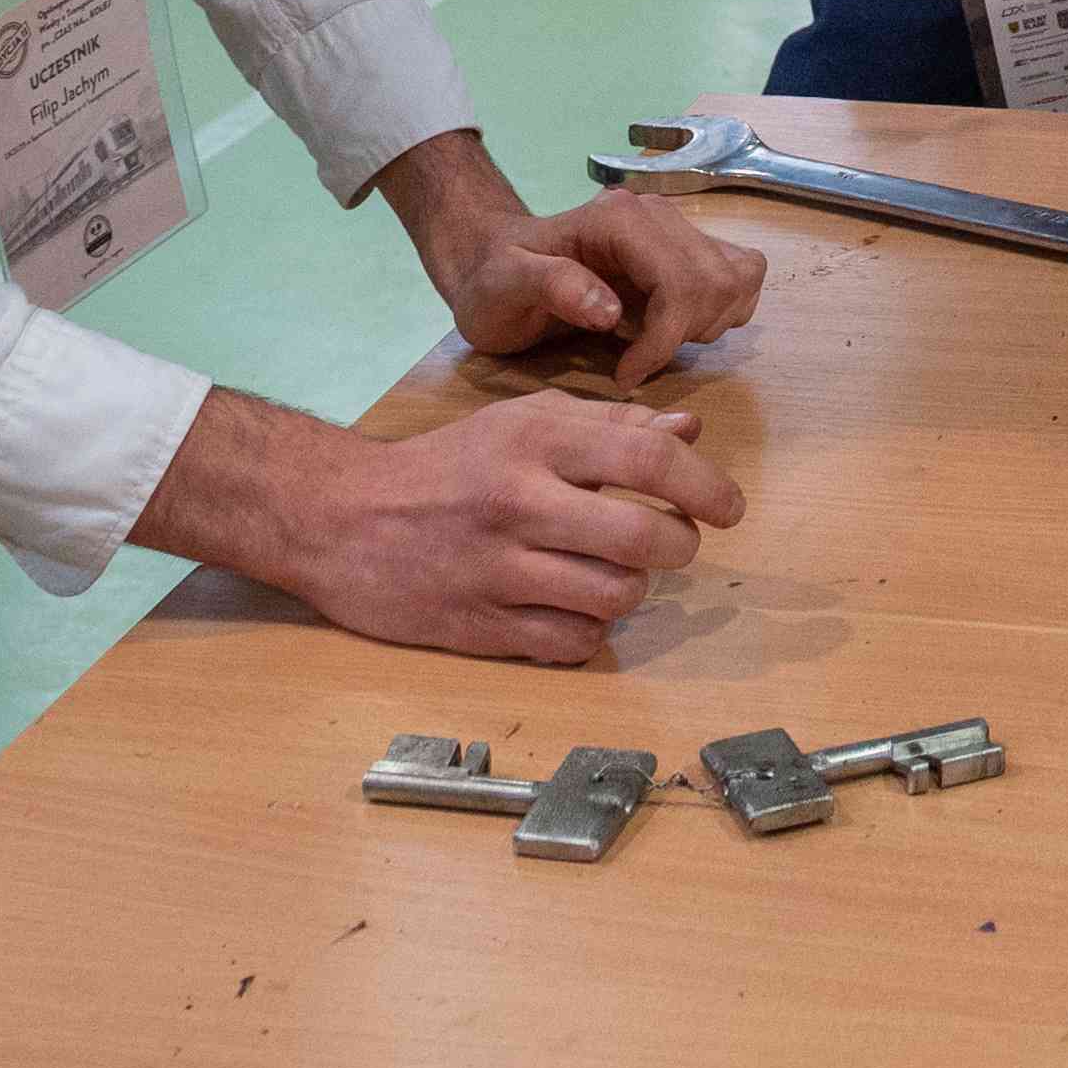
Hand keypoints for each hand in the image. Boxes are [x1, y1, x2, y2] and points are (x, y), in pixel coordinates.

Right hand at [161, 386, 749, 662]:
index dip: (706, 487)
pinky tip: (574, 610)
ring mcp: (498, 569)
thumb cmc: (444, 464)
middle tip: (674, 544)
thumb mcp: (520, 422)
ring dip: (634, 592)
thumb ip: (606, 427)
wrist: (339, 516)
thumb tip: (686, 435)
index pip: (649, 459)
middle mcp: (520, 501)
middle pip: (645, 538)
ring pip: (615, 598)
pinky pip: (572, 645)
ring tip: (616, 574)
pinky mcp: (479, 627)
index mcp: (536, 440)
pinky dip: (590, 633)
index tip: (728, 507)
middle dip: (679, 547)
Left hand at [385, 130, 768, 386]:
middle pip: (717, 282)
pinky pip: (740, 276)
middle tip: (636, 360)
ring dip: (705, 325)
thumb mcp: (503, 288)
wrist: (493, 264)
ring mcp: (677, 228)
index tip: (624, 374)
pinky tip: (672, 330)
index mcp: (619, 219)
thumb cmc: (494, 282)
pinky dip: (720, 313)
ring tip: (653, 344)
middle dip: (684, 335)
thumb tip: (612, 310)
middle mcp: (657, 214)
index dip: (663, 339)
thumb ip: (552, 286)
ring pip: (738, 278)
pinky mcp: (688, 247)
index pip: (681, 281)